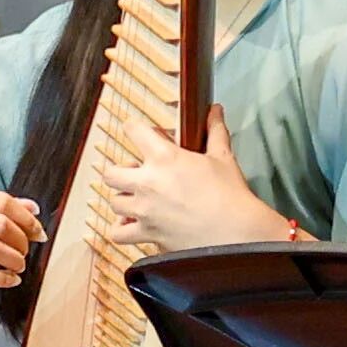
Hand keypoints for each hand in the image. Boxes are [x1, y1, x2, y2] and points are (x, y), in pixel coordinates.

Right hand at [0, 182, 44, 297]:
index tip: (37, 230)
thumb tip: (32, 207)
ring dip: (15, 260)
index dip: (26, 217)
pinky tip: (8, 280)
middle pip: (1, 223)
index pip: (1, 200)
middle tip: (27, 250)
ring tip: (18, 265)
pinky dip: (1, 279)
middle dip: (23, 240)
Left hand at [83, 128, 271, 269]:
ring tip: (136, 199)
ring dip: (123, 199)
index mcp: (164, 158)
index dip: (133, 128)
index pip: (133, 130)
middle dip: (120, 171)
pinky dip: (122, 229)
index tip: (137, 132)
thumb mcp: (223, 158)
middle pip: (111, 172)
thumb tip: (215, 112)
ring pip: (113, 202)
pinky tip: (133, 224)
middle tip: (136, 173)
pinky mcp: (147, 233)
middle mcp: (148, 183)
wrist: (234, 233)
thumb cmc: (230, 196)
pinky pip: (118, 233)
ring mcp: (144, 210)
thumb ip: (215, 132)